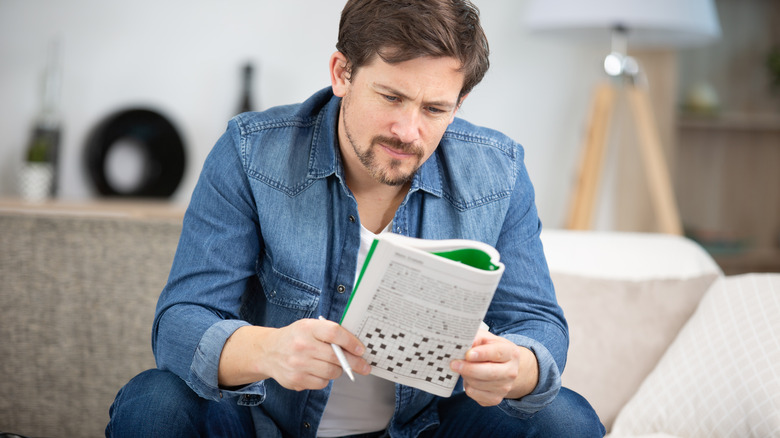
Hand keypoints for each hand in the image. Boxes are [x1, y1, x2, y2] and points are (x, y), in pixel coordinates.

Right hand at [218, 318, 369, 390]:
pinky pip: (322, 383)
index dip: (351, 342)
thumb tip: (355, 347)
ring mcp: (298, 364)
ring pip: (331, 372)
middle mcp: (302, 345)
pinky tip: (319, 371)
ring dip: (338, 370)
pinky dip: (325, 379)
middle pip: (336, 356)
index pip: (334, 333)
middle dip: (354, 363)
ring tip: (335, 365)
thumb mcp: (309, 327)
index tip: (361, 350)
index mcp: (307, 328)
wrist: (268, 351)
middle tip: (364, 366)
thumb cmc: (295, 337)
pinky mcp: (296, 380)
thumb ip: (330, 333)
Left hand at [450, 330, 538, 405]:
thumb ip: (475, 338)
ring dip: (466, 376)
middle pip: (489, 373)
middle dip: (469, 369)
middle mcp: (511, 372)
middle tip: (453, 364)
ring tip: (464, 368)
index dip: (482, 354)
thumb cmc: (492, 350)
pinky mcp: (495, 399)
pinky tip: (470, 378)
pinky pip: (474, 394)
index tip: (468, 354)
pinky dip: (467, 386)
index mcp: (510, 352)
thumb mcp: (486, 339)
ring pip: (478, 384)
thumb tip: (462, 343)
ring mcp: (504, 388)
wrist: (504, 369)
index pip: (497, 353)